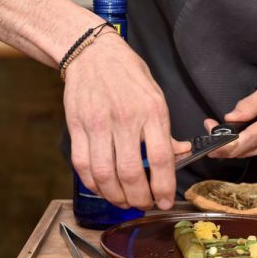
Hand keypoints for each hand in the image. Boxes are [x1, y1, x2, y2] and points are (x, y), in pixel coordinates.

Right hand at [63, 30, 190, 209]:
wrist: (92, 53)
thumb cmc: (128, 75)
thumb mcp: (156, 96)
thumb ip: (165, 129)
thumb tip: (180, 154)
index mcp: (151, 111)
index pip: (161, 158)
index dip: (164, 187)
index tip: (165, 201)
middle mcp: (125, 119)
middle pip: (130, 174)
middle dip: (139, 199)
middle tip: (144, 204)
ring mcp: (97, 124)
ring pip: (104, 175)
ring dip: (116, 197)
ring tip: (124, 201)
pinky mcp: (77, 127)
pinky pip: (83, 166)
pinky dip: (94, 184)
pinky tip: (104, 188)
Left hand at [206, 78, 256, 157]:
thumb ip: (251, 103)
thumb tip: (230, 118)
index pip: (247, 141)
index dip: (224, 144)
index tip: (209, 137)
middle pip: (244, 151)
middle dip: (222, 143)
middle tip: (210, 126)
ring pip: (248, 152)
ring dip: (231, 144)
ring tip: (220, 128)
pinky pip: (255, 150)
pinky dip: (243, 143)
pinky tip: (238, 132)